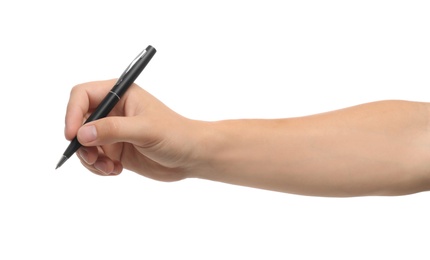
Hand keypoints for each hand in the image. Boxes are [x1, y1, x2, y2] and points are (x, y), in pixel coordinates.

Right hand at [65, 79, 201, 179]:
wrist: (192, 156)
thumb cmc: (176, 135)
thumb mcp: (145, 130)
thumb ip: (113, 130)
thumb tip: (82, 134)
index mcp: (120, 94)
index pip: (82, 95)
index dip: (72, 113)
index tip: (72, 135)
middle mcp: (113, 111)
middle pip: (79, 122)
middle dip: (81, 142)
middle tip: (92, 158)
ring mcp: (113, 132)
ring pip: (84, 144)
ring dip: (90, 159)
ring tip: (108, 168)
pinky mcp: (116, 150)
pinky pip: (94, 159)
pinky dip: (98, 167)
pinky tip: (116, 171)